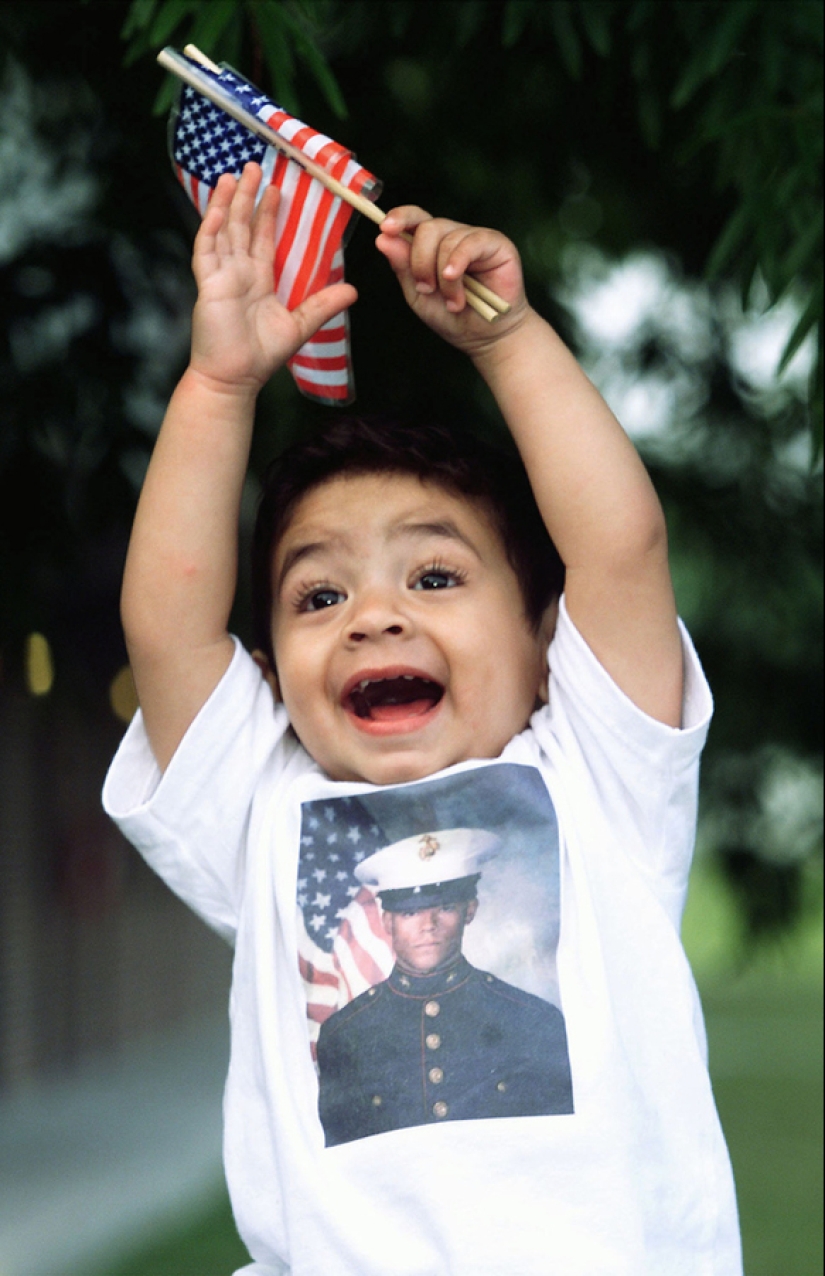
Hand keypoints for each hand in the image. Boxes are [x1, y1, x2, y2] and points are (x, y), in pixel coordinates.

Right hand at [190, 163, 356, 393]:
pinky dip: (212, 226)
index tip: (277, 189)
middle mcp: (238, 272)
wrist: (235, 377)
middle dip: (248, 197)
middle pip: (242, 226)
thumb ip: (323, 306)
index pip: (263, 238)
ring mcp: (221, 275)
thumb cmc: (261, 356)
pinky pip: (207, 248)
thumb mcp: (300, 326)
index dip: (268, 213)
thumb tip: (354, 291)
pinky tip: (218, 205)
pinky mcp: (207, 283)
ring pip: (223, 230)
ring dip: (228, 202)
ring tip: (235, 175)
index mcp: (258, 279)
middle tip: (256, 167)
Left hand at [375, 206, 529, 355]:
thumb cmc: (453, 318)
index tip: (386, 229)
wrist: (486, 337)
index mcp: (432, 245)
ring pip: (447, 239)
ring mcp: (474, 238)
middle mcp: (453, 236)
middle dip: (420, 262)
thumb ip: (403, 268)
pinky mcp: (495, 244)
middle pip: (427, 228)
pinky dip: (457, 263)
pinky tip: (454, 279)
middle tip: (427, 290)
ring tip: (454, 303)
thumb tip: (383, 238)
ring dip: (443, 277)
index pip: (414, 218)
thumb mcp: (419, 296)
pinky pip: (470, 243)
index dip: (400, 217)